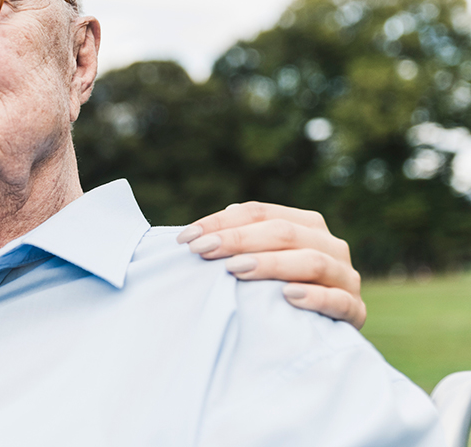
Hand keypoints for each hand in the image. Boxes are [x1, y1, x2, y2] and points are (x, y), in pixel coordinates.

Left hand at [176, 202, 364, 328]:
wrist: (326, 330)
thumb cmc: (280, 289)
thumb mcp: (262, 261)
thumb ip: (243, 241)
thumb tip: (212, 223)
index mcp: (307, 224)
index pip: (260, 212)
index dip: (220, 222)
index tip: (187, 237)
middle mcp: (330, 244)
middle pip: (283, 232)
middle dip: (238, 239)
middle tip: (203, 250)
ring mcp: (346, 276)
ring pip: (311, 261)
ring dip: (271, 264)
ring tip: (236, 269)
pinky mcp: (356, 310)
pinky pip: (338, 300)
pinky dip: (314, 296)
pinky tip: (288, 296)